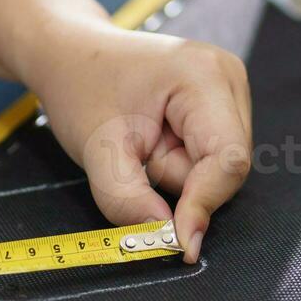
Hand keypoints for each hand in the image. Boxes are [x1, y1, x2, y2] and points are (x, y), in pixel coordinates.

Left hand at [0, 0, 252, 262]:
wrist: (70, 55)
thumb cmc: (81, 88)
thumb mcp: (97, 149)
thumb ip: (129, 200)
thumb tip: (168, 237)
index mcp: (206, 75)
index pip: (228, 158)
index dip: (204, 204)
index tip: (181, 245)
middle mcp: (229, 76)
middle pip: (226, 166)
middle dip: (180, 181)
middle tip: (137, 156)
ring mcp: (229, 88)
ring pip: (218, 167)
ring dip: (177, 172)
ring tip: (142, 141)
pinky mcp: (221, 103)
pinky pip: (211, 157)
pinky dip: (180, 162)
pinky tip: (156, 139)